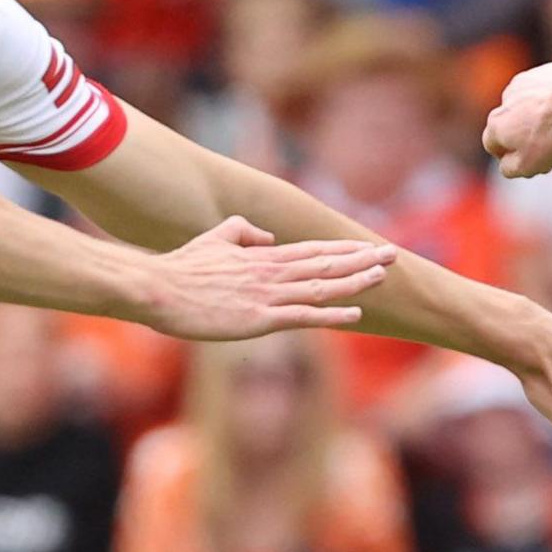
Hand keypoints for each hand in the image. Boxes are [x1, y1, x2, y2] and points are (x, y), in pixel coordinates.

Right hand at [134, 215, 395, 339]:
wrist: (157, 289)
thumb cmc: (180, 268)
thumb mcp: (214, 238)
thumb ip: (243, 232)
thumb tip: (267, 237)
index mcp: (261, 256)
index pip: (312, 250)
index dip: (344, 248)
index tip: (370, 245)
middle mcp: (270, 272)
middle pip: (325, 264)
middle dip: (362, 259)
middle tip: (393, 254)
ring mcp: (267, 295)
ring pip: (321, 286)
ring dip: (354, 282)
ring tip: (382, 276)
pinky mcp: (258, 319)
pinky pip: (303, 316)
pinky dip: (331, 313)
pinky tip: (354, 313)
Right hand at [482, 61, 551, 178]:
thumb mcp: (528, 165)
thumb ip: (509, 169)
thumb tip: (505, 164)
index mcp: (495, 125)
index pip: (492, 145)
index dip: (510, 157)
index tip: (532, 161)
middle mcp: (503, 102)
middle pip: (511, 126)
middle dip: (526, 138)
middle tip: (551, 147)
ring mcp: (522, 84)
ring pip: (527, 107)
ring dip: (538, 117)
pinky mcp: (542, 72)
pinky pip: (543, 91)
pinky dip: (551, 100)